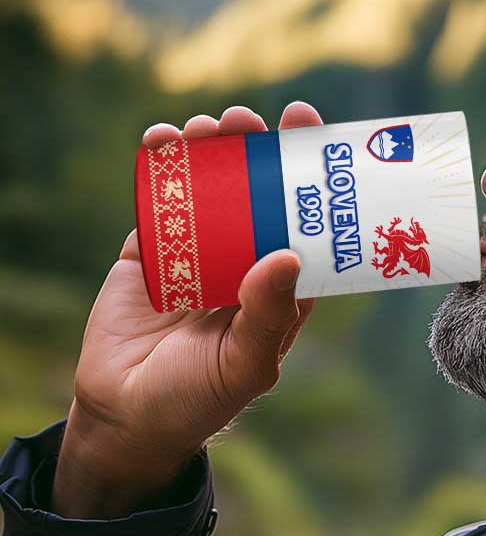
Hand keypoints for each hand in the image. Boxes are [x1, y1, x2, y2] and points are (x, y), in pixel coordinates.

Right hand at [52, 102, 321, 516]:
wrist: (126, 415)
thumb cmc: (200, 398)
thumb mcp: (245, 364)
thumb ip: (267, 315)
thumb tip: (287, 255)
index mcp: (280, 287)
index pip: (304, 224)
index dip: (308, 179)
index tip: (309, 131)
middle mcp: (245, 262)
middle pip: (257, 194)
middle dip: (256, 152)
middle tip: (252, 120)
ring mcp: (197, 253)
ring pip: (209, 189)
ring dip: (210, 151)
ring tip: (208, 128)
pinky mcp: (151, 251)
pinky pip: (159, 201)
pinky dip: (159, 167)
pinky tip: (162, 141)